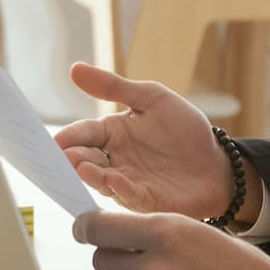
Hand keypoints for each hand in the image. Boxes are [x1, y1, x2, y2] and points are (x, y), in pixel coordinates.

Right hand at [52, 63, 252, 219]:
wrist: (217, 162)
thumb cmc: (184, 130)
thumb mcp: (151, 98)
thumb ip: (113, 86)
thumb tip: (74, 69)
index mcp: (112, 134)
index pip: (84, 133)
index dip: (69, 136)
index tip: (52, 140)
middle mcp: (115, 160)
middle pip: (87, 159)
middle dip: (74, 159)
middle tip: (64, 157)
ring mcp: (129, 182)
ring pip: (103, 181)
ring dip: (92, 175)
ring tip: (82, 167)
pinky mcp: (147, 201)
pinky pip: (131, 196)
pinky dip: (122, 189)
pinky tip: (115, 180)